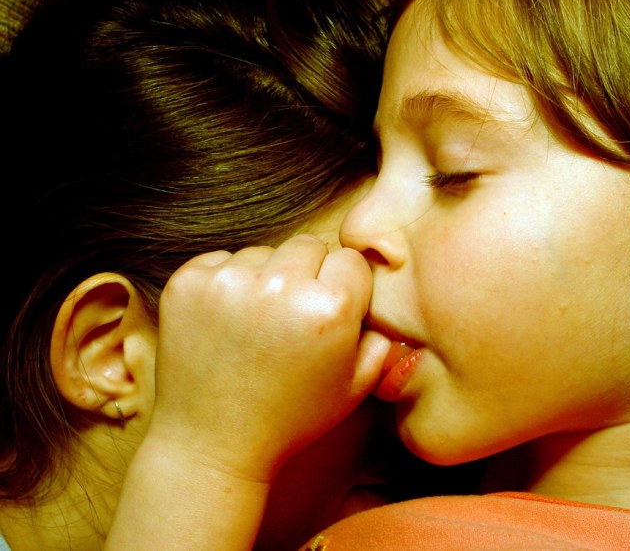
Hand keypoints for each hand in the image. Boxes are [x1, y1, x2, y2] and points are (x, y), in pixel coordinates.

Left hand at [147, 235, 387, 482]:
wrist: (213, 442)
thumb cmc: (290, 417)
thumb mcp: (354, 387)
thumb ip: (381, 339)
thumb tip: (379, 302)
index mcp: (329, 308)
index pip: (350, 260)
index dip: (343, 286)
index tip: (328, 311)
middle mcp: (280, 285)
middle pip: (308, 246)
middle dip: (307, 274)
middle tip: (291, 317)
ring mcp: (228, 281)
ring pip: (263, 253)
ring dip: (264, 278)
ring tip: (256, 326)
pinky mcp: (189, 282)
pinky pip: (221, 260)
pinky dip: (226, 283)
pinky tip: (226, 323)